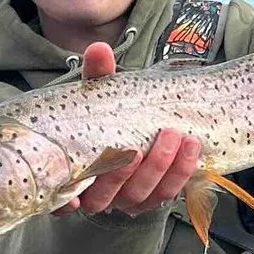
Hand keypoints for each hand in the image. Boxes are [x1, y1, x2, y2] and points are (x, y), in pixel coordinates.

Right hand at [65, 43, 204, 217]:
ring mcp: (128, 198)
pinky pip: (169, 192)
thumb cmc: (110, 113)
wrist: (144, 121)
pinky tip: (191, 149)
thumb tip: (99, 49)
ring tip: (176, 136)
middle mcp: (99, 193)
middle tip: (137, 145)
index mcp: (75, 174)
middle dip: (125, 172)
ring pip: (141, 195)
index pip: (62, 199)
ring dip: (161, 168)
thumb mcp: (101, 93)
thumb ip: (98, 75)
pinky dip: (181, 174)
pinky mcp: (156, 196)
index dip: (65, 203)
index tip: (73, 198)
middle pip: (107, 196)